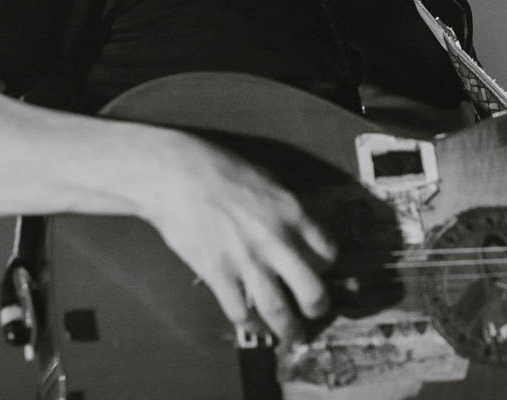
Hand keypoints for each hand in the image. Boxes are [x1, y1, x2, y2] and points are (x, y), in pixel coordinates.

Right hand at [140, 132, 337, 343]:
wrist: (177, 175)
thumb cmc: (221, 169)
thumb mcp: (269, 180)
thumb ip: (288, 209)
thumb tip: (300, 230)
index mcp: (293, 212)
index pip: (329, 251)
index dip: (328, 265)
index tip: (321, 270)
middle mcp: (276, 240)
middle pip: (313, 290)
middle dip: (319, 308)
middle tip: (316, 313)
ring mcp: (247, 260)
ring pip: (279, 310)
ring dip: (289, 330)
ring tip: (292, 336)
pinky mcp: (218, 274)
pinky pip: (241, 312)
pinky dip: (252, 324)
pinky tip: (255, 324)